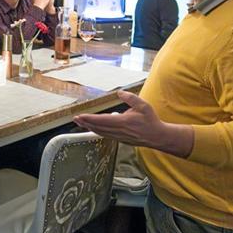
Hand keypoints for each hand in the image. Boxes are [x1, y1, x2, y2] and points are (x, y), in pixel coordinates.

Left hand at [72, 90, 193, 157]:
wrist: (157, 136)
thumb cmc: (150, 121)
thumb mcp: (143, 105)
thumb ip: (131, 98)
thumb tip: (120, 92)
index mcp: (124, 122)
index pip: (102, 120)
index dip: (90, 119)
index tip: (80, 116)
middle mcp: (119, 131)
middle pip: (98, 128)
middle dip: (86, 123)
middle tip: (76, 119)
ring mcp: (119, 136)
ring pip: (100, 132)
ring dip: (90, 128)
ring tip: (81, 123)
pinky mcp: (120, 139)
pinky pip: (105, 135)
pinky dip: (97, 131)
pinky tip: (93, 128)